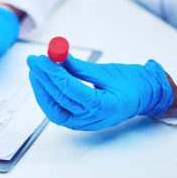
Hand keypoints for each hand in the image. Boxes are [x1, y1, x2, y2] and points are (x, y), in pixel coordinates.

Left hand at [27, 54, 173, 129]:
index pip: (71, 90)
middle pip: (59, 99)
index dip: (54, 73)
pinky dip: (46, 97)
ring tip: (35, 69)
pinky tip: (41, 82)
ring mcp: (84, 123)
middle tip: (34, 60)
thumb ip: (78, 66)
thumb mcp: (105, 71)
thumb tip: (56, 55)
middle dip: (43, 78)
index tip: (42, 58)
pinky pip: (56, 111)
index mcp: (104, 106)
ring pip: (54, 109)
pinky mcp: (77, 121)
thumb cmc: (130, 83)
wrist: (142, 97)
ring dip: (41, 88)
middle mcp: (92, 119)